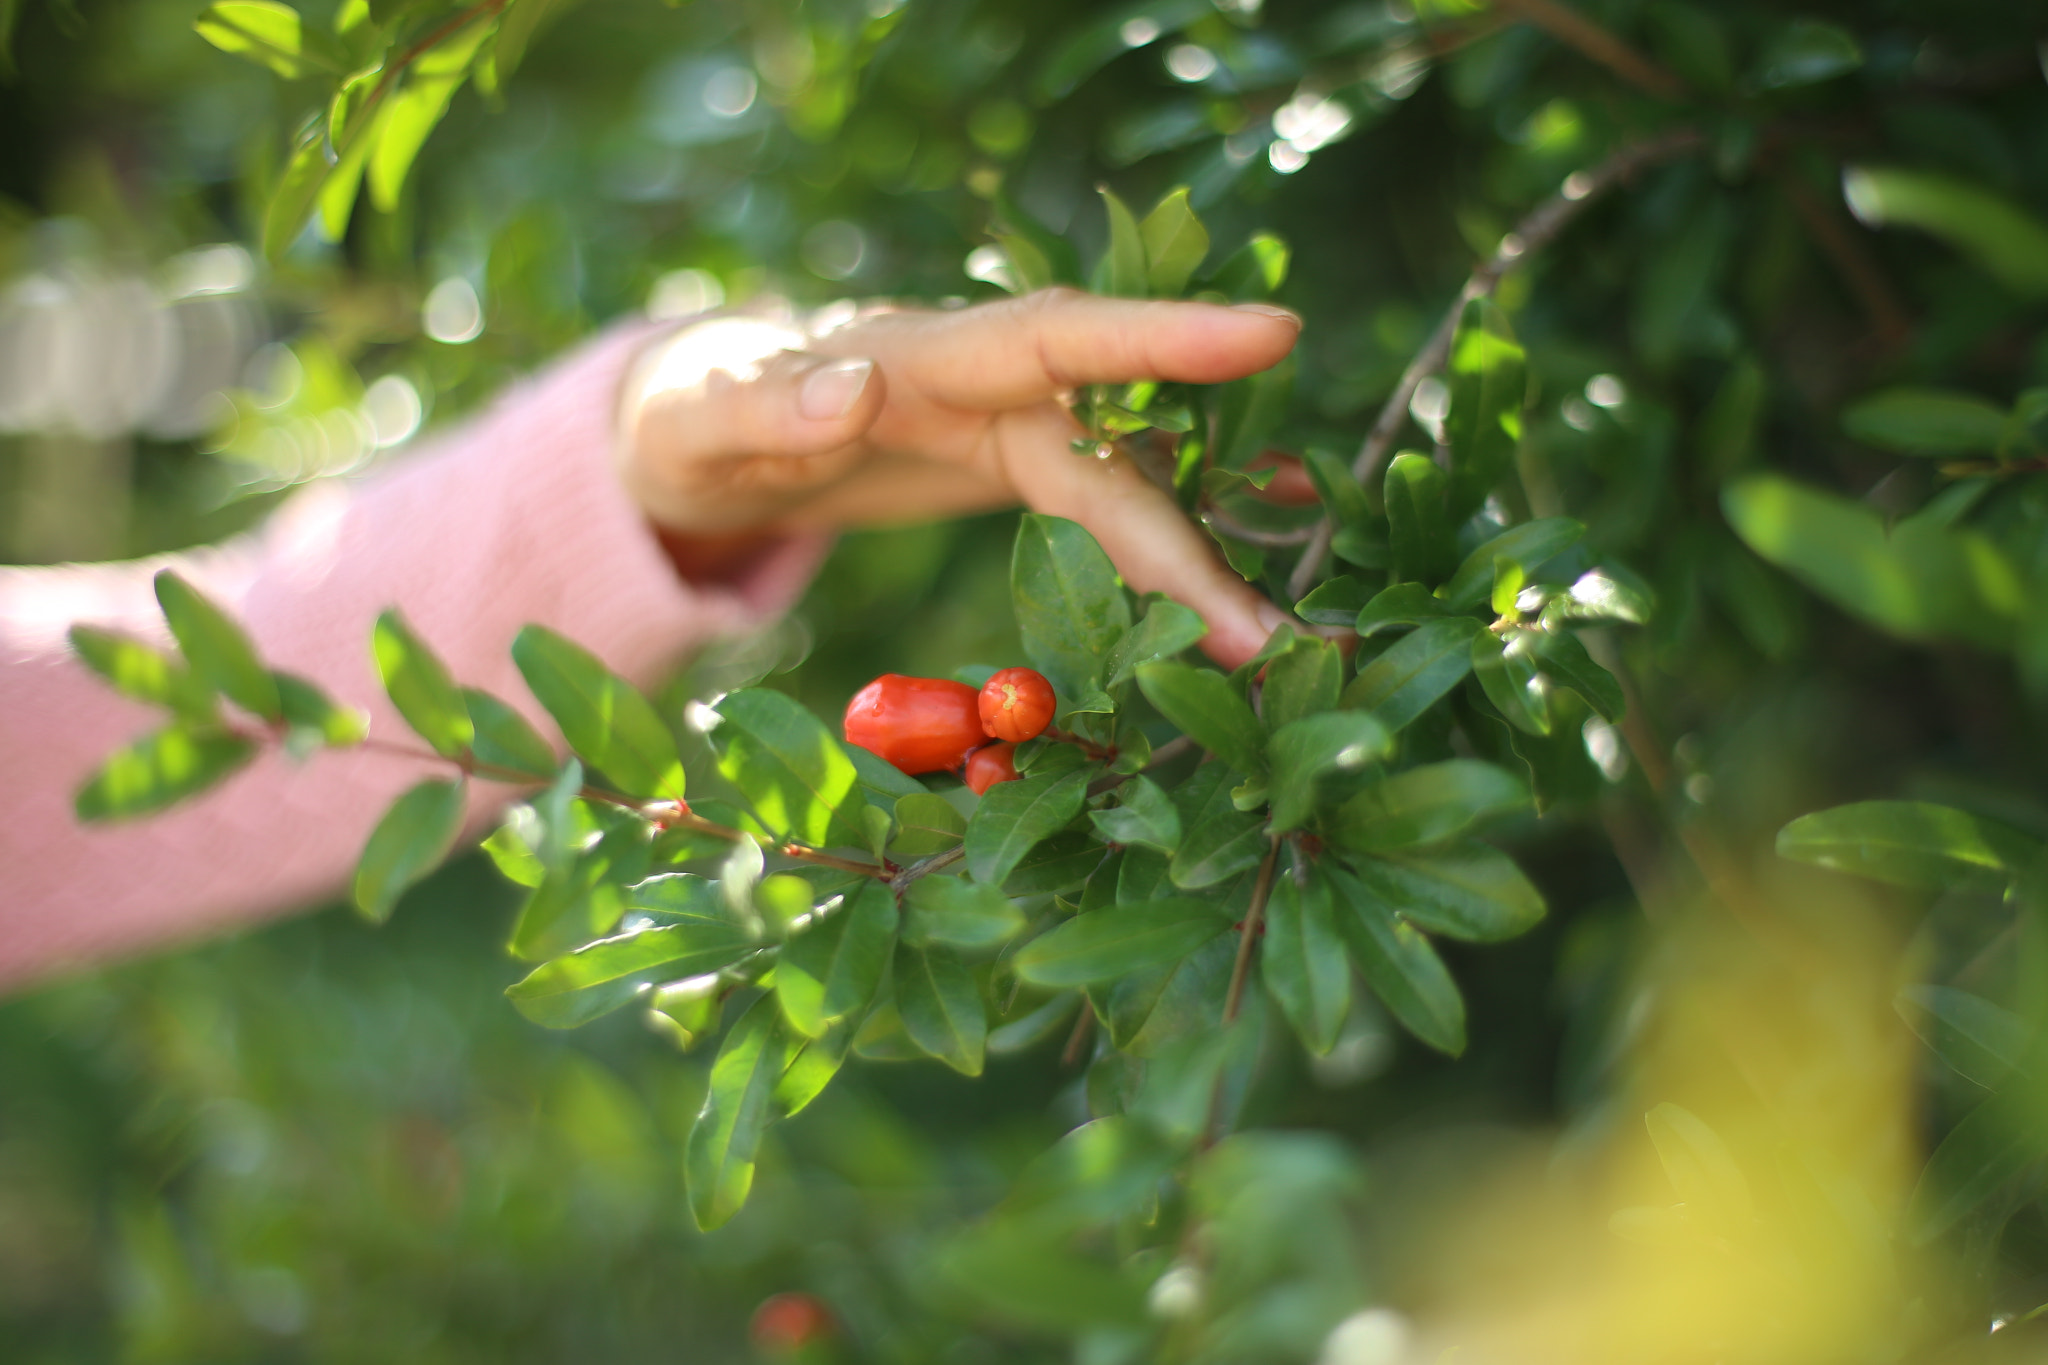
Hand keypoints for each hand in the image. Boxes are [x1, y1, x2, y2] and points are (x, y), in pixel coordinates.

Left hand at [617, 288, 1301, 666]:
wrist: (703, 433)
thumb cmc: (690, 418)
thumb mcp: (700, 422)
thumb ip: (765, 409)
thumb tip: (853, 389)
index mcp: (916, 359)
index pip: (1052, 336)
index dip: (1158, 339)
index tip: (1271, 332)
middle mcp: (983, 385)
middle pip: (1109, 454)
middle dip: (1189, 539)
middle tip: (1270, 639)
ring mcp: (1004, 430)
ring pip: (1120, 497)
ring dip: (1192, 573)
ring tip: (1270, 654)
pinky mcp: (1013, 474)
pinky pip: (1101, 520)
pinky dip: (1163, 565)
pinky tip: (1230, 613)